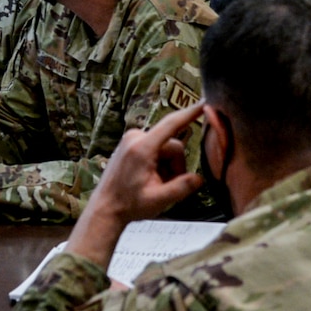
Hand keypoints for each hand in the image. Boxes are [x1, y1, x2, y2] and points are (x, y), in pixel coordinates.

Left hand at [69, 104, 204, 266]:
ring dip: (167, 166)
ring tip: (155, 184)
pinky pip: (156, 148)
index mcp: (142, 148)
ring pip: (166, 148)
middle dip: (175, 166)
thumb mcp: (158, 200)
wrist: (105, 208)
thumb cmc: (129, 205)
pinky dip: (159, 163)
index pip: (171, 125)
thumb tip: (200, 178)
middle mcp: (135, 137)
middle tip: (166, 186)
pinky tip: (150, 178)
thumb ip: (181, 188)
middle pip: (172, 145)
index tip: (204, 102)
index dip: (190, 113)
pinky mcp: (131, 143)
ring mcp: (132, 138)